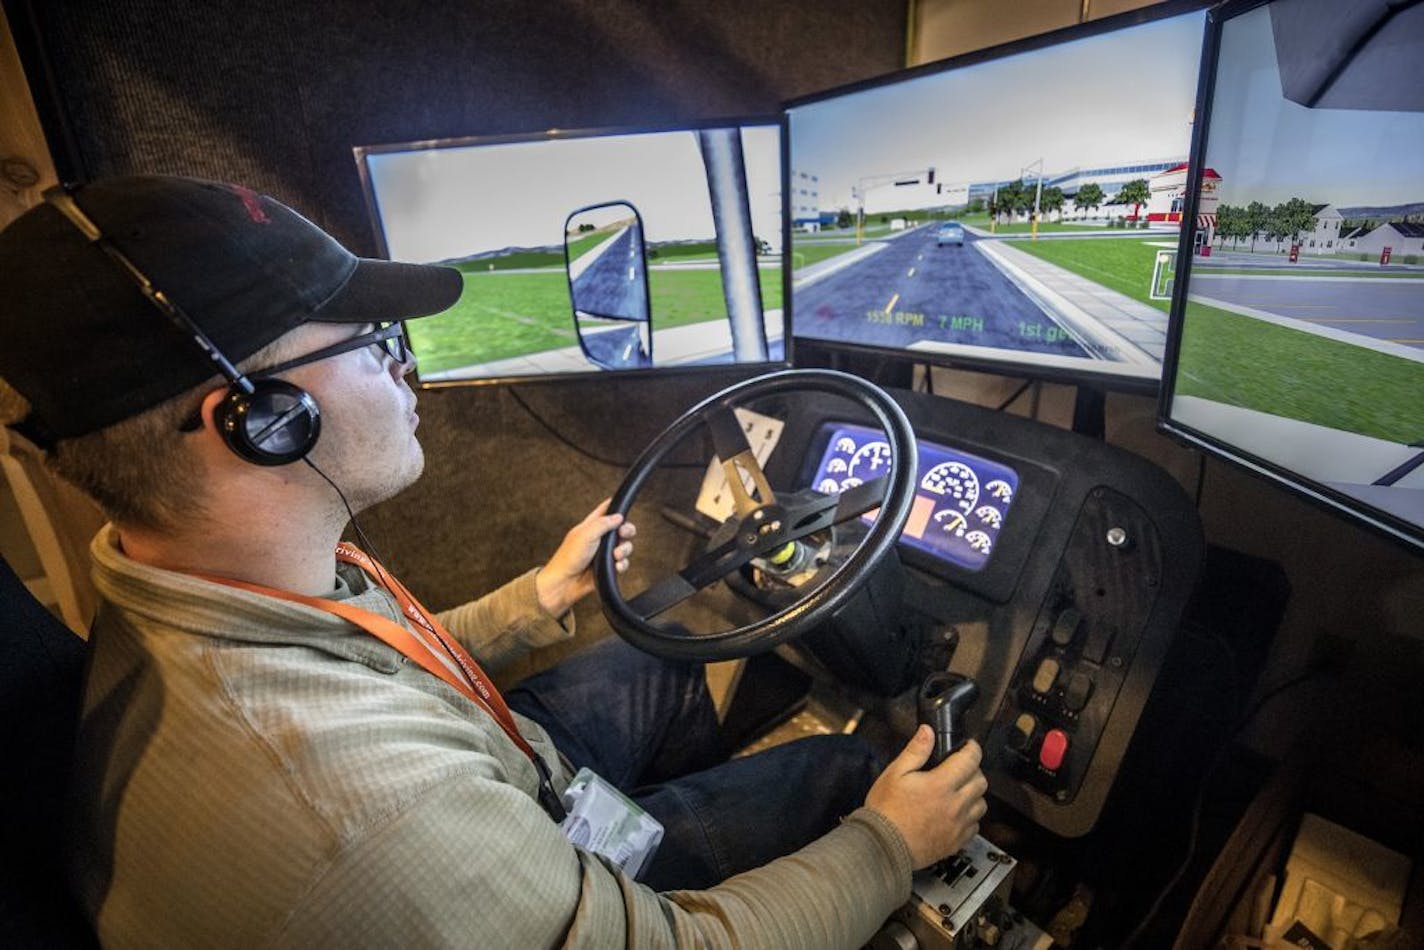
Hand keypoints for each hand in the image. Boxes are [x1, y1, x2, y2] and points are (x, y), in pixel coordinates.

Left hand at [535, 499, 635, 617]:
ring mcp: (604, 553)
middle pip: (621, 528)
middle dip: (627, 530)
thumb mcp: (586, 534)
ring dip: (624, 550)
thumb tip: (618, 516)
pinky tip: (616, 566)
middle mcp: (599, 538)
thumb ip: (603, 523)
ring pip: (624, 546)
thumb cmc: (568, 558)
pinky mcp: (608, 567)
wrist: (565, 583)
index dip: (615, 506)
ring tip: (616, 555)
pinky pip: (622, 563)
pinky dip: (622, 564)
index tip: (623, 508)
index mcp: (591, 526)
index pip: (606, 510)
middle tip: (623, 534)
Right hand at [864, 727, 987, 869]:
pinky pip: (975, 826)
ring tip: (959, 791)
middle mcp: (955, 805)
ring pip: (981, 805)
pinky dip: (970, 817)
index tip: (969, 746)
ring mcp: (958, 826)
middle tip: (960, 767)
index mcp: (941, 785)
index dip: (973, 749)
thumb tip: (928, 731)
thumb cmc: (886, 810)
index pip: (970, 760)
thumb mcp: (895, 773)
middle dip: (974, 770)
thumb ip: (915, 751)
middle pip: (981, 782)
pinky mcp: (956, 843)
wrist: (883, 847)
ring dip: (974, 794)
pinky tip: (955, 813)